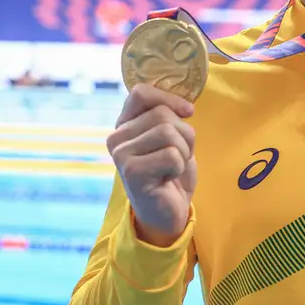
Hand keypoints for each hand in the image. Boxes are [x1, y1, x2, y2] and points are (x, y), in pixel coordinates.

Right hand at [106, 84, 196, 246]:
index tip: (188, 112)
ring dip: (184, 151)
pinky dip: (179, 167)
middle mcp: (116, 137)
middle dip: (184, 134)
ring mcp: (121, 154)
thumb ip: (168, 116)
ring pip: (169, 133)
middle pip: (162, 114)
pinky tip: (168, 178)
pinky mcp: (132, 172)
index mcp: (124, 124)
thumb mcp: (170, 137)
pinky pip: (172, 155)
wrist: (167, 212)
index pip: (140, 92)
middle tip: (178, 156)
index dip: (169, 98)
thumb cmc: (170, 172)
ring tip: (173, 167)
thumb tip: (186, 106)